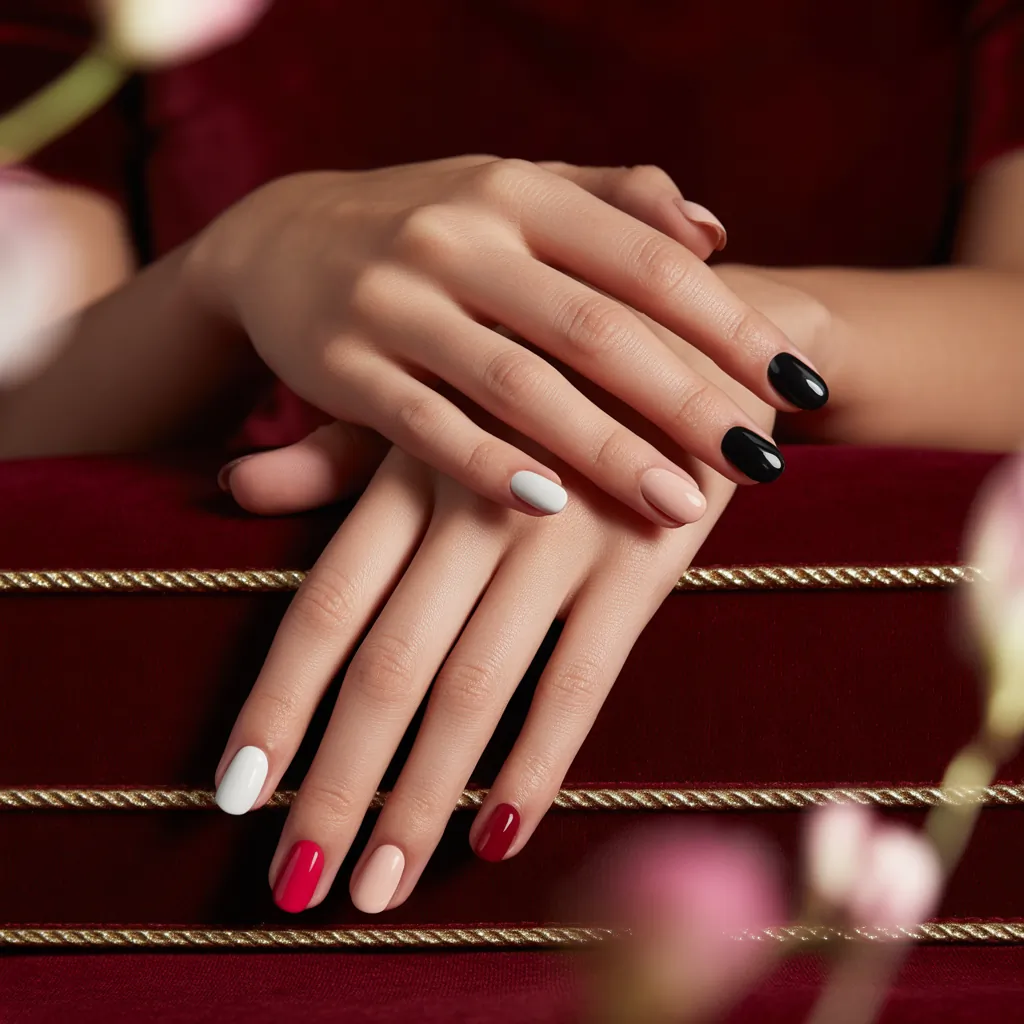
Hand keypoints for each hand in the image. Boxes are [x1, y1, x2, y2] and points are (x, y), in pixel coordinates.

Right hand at [188, 156, 827, 527]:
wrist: (277, 240)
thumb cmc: (425, 223)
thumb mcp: (512, 189)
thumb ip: (613, 199)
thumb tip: (713, 233)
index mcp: (518, 191)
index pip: (647, 260)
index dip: (729, 323)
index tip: (796, 384)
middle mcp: (459, 237)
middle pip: (594, 326)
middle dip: (686, 399)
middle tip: (762, 461)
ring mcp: (395, 301)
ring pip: (516, 383)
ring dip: (603, 449)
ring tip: (681, 507)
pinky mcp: (341, 365)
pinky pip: (423, 424)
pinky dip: (485, 465)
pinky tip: (547, 507)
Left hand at [215, 414, 737, 913]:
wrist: (686, 328)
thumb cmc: (543, 370)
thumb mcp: (439, 389)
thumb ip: (340, 454)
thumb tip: (233, 486)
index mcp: (414, 465)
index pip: (325, 604)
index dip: (278, 702)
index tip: (234, 792)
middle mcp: (478, 507)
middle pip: (390, 669)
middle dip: (337, 782)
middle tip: (294, 885)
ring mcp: (563, 538)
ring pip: (476, 690)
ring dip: (422, 800)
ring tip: (380, 887)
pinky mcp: (642, 561)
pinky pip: (583, 682)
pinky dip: (538, 765)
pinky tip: (499, 838)